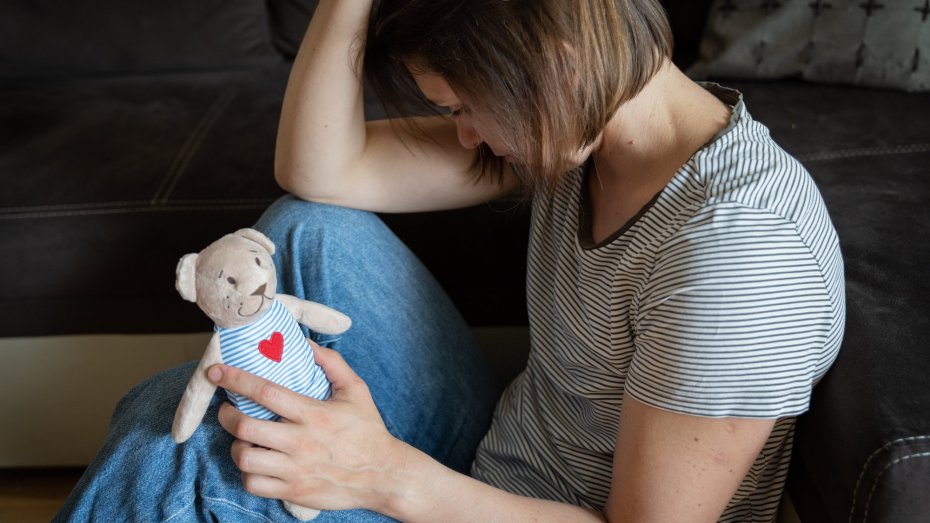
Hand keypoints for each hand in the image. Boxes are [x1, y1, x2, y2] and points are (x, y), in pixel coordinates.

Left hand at [210, 342, 407, 512]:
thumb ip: (331, 363)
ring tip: (243, 438)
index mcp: (314, 414)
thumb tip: (306, 343)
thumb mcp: (356, 390)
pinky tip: (257, 462)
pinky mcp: (293, 492)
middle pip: (246, 427)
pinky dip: (248, 472)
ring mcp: (295, 470)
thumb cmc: (368, 430)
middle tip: (228, 410)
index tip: (217, 371)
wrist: (384, 475)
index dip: (236, 379)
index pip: (266, 392)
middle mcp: (301, 442)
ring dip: (237, 445)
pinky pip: (254, 484)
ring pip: (245, 458)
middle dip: (227, 416)